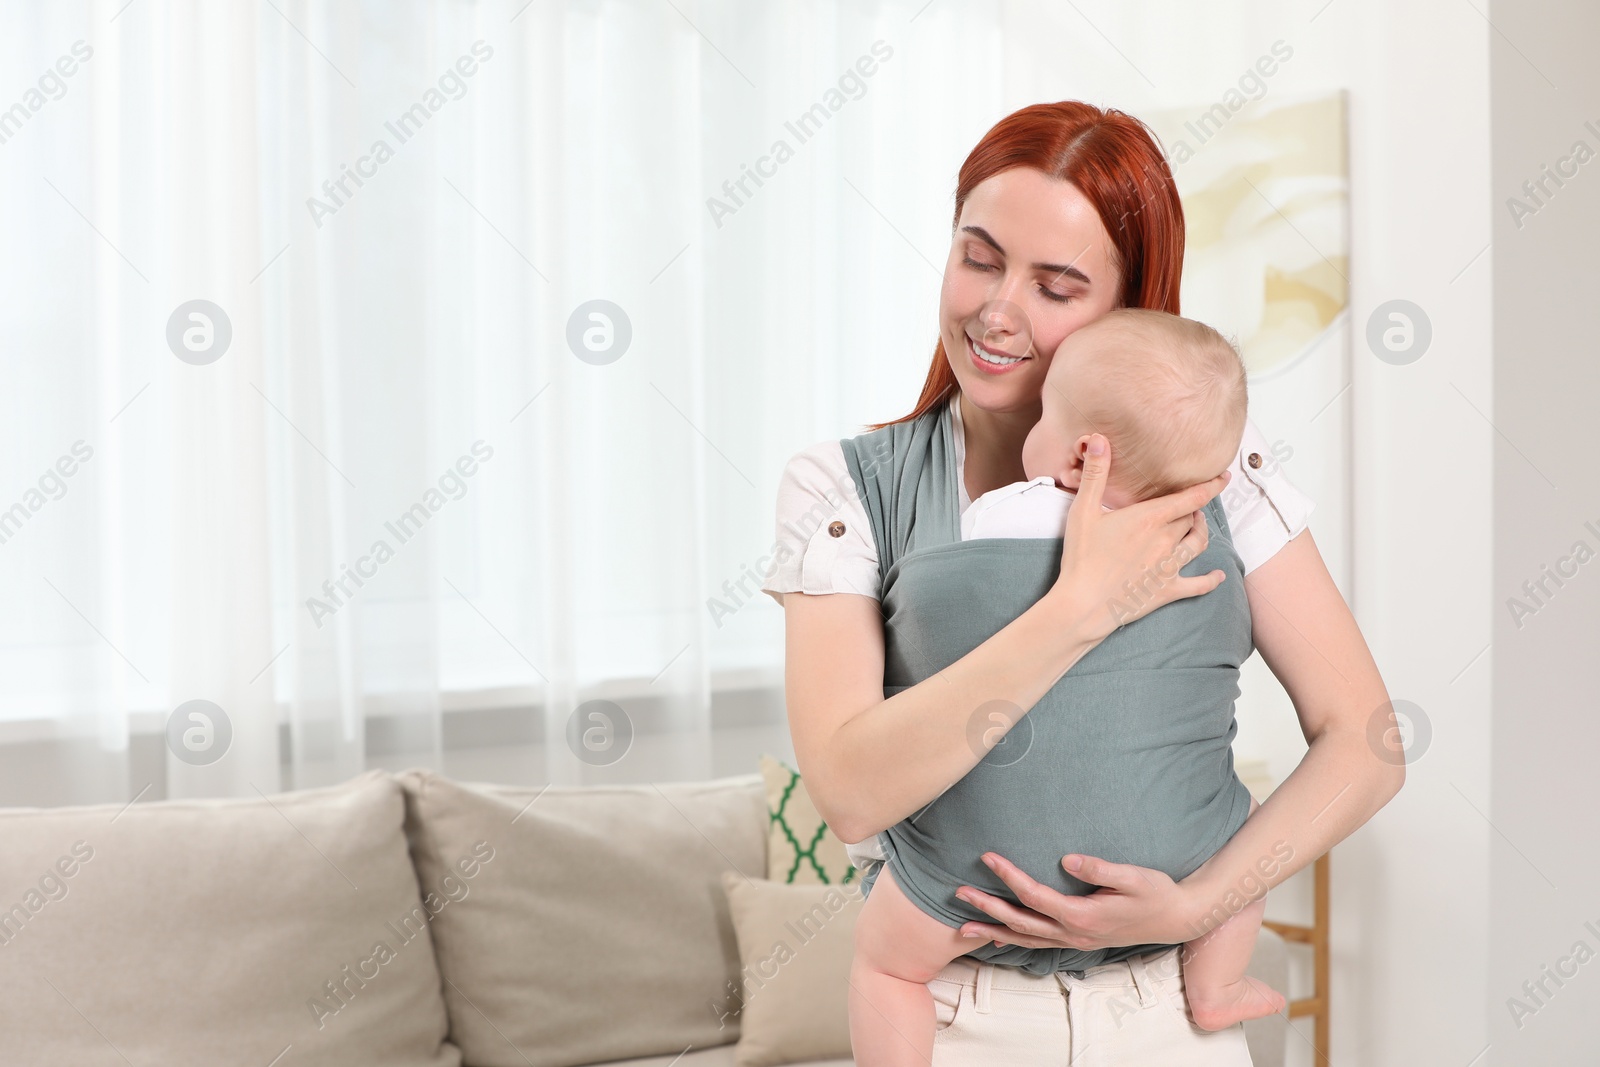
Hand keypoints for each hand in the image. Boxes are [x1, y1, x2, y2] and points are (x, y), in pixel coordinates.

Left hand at [954, 851, 1201, 950]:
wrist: (1176, 919)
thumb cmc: (1156, 893)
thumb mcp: (1133, 876)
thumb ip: (1100, 869)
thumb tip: (1067, 859)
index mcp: (1082, 915)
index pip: (1035, 895)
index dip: (1008, 876)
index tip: (987, 857)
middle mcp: (1073, 932)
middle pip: (1021, 922)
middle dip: (988, 908)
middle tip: (959, 893)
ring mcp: (1075, 939)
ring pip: (1025, 939)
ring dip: (993, 931)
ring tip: (963, 926)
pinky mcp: (1078, 938)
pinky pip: (1038, 944)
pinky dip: (1014, 942)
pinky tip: (997, 939)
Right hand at [1052, 433, 1230, 642]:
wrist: (1083, 604)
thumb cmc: (1081, 557)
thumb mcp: (1083, 510)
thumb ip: (1095, 473)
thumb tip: (1098, 439)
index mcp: (1150, 518)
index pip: (1191, 497)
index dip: (1210, 486)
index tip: (1224, 477)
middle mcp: (1167, 540)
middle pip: (1191, 519)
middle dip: (1193, 509)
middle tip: (1188, 504)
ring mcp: (1170, 567)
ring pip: (1198, 544)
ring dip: (1201, 532)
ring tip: (1197, 526)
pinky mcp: (1168, 590)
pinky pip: (1199, 585)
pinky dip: (1211, 580)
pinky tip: (1218, 576)